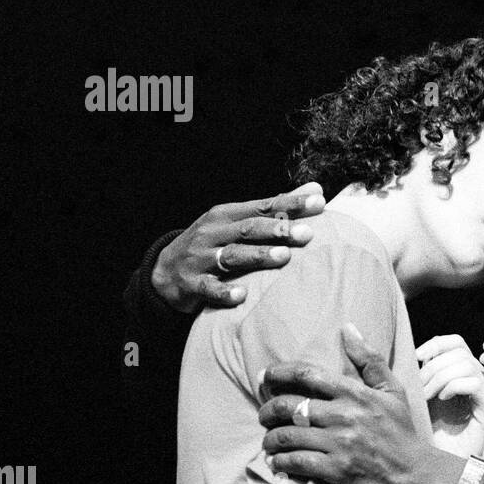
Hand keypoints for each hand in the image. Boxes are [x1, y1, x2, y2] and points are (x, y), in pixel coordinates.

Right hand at [151, 181, 325, 312]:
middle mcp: (213, 233)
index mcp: (227, 215)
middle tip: (306, 234)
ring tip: (284, 257)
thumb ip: (276, 207)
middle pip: (249, 229)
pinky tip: (241, 295)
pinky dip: (224, 292)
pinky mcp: (192, 284)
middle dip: (279, 230)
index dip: (291, 203)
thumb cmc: (212, 242)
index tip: (319, 201)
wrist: (164, 270)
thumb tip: (316, 188)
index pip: (263, 206)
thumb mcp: (237, 221)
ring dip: (258, 256)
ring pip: (232, 256)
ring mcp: (201, 258)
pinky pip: (209, 288)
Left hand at [258, 323, 464, 483]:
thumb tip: (348, 328)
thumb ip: (369, 360)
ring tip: (269, 441)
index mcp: (356, 394)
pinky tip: (278, 462)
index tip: (265, 376)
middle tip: (263, 415)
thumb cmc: (403, 433)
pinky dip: (281, 462)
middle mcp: (345, 416)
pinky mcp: (337, 470)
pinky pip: (296, 462)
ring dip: (270, 439)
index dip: (279, 373)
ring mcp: (340, 444)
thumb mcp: (393, 391)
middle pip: (289, 405)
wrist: (418, 476)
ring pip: (287, 435)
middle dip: (267, 409)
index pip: (308, 374)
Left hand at [417, 335, 483, 457]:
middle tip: (419, 386)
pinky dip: (454, 386)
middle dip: (434, 364)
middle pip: (460, 350)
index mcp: (461, 374)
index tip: (417, 355)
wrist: (440, 469)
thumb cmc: (429, 436)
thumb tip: (413, 352)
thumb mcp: (422, 398)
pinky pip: (474, 383)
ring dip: (440, 377)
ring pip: (467, 364)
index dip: (437, 343)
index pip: (456, 342)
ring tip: (427, 396)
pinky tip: (442, 400)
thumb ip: (422, 375)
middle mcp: (477, 381)